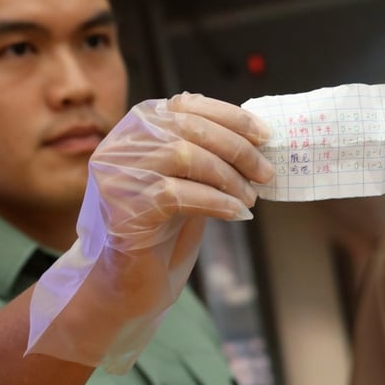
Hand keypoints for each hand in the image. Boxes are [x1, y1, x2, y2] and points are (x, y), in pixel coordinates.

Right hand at [79, 92, 274, 259]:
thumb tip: (257, 134)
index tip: (265, 135)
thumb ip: (207, 149)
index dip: (231, 117)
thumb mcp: (189, 177)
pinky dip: (214, 201)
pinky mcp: (122, 206)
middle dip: (236, 148)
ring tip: (251, 198)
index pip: (187, 105)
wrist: (133, 279)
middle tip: (267, 173)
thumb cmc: (166, 224)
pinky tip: (235, 213)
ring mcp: (117, 174)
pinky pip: (177, 193)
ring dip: (228, 177)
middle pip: (188, 128)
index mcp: (138, 125)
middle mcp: (121, 143)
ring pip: (183, 156)